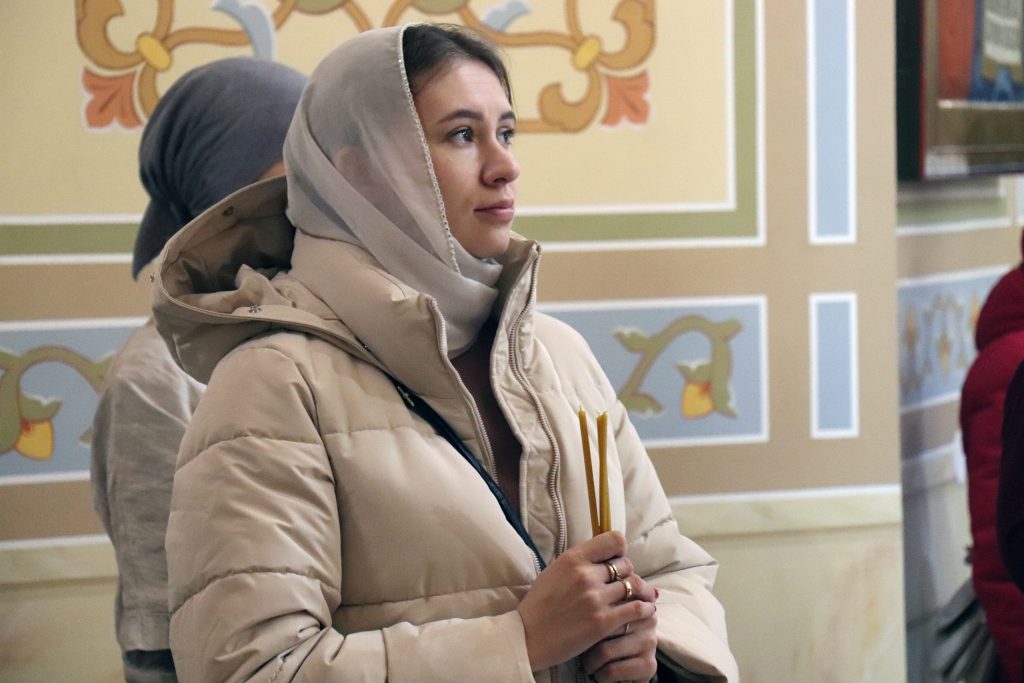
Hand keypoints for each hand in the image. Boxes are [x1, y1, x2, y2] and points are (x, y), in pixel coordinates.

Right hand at [516, 531, 656, 670]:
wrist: (527, 637)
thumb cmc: (539, 605)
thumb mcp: (555, 571)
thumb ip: (579, 562)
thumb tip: (604, 557)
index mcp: (573, 559)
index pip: (614, 540)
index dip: (620, 550)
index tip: (617, 560)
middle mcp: (585, 575)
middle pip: (625, 565)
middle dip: (628, 574)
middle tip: (627, 584)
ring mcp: (595, 599)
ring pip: (633, 586)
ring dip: (640, 591)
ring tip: (645, 596)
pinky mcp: (602, 622)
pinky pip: (636, 609)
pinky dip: (645, 608)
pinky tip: (647, 610)